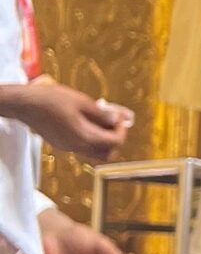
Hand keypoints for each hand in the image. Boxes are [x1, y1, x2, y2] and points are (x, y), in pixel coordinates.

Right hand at [7, 82, 132, 163]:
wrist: (25, 104)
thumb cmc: (52, 100)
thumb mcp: (82, 102)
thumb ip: (102, 114)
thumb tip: (119, 119)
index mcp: (85, 138)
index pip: (114, 142)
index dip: (121, 129)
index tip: (120, 116)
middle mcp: (77, 147)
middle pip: (106, 154)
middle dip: (114, 139)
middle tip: (113, 122)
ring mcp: (67, 147)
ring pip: (93, 152)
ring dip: (102, 139)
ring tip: (100, 119)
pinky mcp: (60, 144)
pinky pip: (81, 146)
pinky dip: (90, 137)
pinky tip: (85, 120)